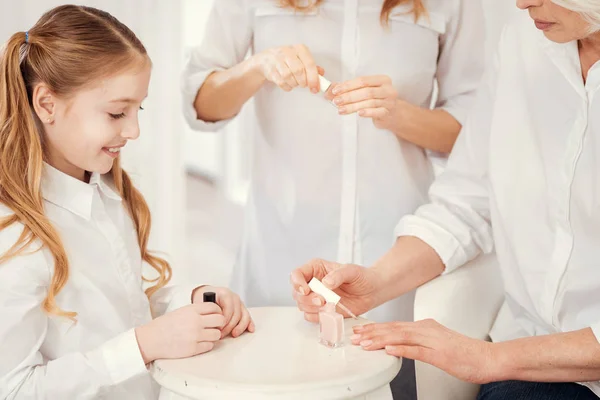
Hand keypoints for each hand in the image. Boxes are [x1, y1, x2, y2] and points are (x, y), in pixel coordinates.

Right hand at [135, 303, 224, 363]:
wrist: (151, 339)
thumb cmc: (165, 325)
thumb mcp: (182, 311)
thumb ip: (197, 311)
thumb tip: (214, 312)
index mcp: (192, 309)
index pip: (215, 307)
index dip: (217, 312)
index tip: (214, 316)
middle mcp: (196, 321)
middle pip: (220, 320)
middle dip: (219, 324)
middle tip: (213, 327)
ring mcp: (195, 335)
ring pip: (217, 334)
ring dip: (214, 336)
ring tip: (206, 336)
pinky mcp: (193, 349)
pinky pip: (210, 346)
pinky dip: (207, 345)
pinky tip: (200, 343)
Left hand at [192, 286, 254, 338]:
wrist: (206, 294)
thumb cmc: (203, 299)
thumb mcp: (202, 302)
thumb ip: (206, 310)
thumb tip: (209, 322)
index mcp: (224, 293)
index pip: (228, 307)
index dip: (224, 319)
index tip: (218, 328)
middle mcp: (234, 297)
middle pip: (237, 313)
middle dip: (230, 326)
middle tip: (222, 334)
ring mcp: (239, 303)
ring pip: (244, 315)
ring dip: (240, 327)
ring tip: (234, 334)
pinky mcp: (242, 309)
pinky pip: (248, 316)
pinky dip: (249, 323)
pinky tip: (250, 329)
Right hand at [252, 44, 325, 92]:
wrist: (266, 60)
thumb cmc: (287, 60)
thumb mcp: (301, 60)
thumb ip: (311, 67)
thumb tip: (321, 74)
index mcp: (299, 49)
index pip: (309, 63)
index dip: (313, 77)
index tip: (315, 87)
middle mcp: (288, 52)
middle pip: (299, 71)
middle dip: (303, 82)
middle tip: (304, 84)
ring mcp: (277, 60)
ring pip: (289, 76)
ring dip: (294, 84)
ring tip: (295, 83)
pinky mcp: (270, 69)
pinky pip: (281, 82)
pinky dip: (287, 86)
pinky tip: (288, 84)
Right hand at [289, 259, 382, 322]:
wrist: (372, 291)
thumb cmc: (362, 277)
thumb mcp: (352, 271)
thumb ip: (338, 275)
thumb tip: (325, 283)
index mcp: (315, 269)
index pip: (296, 274)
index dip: (297, 283)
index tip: (306, 290)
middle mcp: (313, 283)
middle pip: (297, 293)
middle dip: (307, 299)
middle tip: (322, 301)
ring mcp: (316, 298)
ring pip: (302, 306)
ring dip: (313, 309)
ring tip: (329, 306)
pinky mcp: (322, 311)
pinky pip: (312, 317)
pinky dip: (319, 317)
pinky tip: (331, 312)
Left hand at [332, 75, 400, 129]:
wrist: (393, 114)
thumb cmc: (377, 100)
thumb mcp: (365, 91)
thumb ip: (350, 89)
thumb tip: (331, 89)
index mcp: (382, 79)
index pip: (363, 80)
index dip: (348, 85)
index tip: (335, 90)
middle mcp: (387, 89)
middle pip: (366, 91)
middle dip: (349, 96)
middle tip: (336, 101)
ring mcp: (389, 101)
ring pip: (369, 102)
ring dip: (353, 106)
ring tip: (341, 110)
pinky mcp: (388, 112)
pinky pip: (377, 112)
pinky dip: (367, 112)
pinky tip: (358, 114)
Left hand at [351, 319, 495, 383]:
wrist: (489, 358)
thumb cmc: (466, 354)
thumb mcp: (437, 345)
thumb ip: (419, 343)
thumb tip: (400, 344)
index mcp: (426, 327)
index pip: (395, 326)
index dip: (376, 328)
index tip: (361, 331)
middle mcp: (427, 330)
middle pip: (394, 329)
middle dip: (372, 332)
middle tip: (354, 335)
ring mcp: (433, 341)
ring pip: (401, 337)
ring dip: (380, 339)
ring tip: (364, 342)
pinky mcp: (440, 353)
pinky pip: (417, 351)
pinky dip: (401, 349)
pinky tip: (388, 350)